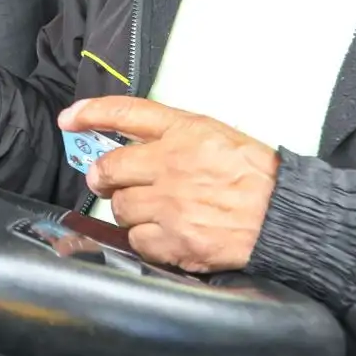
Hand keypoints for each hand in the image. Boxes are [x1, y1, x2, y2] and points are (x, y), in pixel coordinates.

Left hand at [60, 96, 279, 273]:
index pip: (125, 113)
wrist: (286, 217)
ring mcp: (171, 205)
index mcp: (184, 132)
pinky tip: (164, 234)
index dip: (90, 114)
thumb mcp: (217, 135)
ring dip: (129, 210)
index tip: (69, 119)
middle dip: (102, 177)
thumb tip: (133, 141)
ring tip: (152, 211)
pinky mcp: (176, 242)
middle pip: (108, 168)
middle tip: (107, 182)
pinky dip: (144, 240)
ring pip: (119, 208)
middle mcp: (172, 165)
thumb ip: (174, 134)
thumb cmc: (257, 176)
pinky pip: (136, 241)